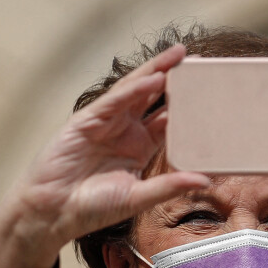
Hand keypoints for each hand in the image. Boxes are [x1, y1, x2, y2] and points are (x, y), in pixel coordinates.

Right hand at [0, 44, 208, 267]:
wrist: (56, 211)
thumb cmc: (95, 207)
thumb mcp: (139, 197)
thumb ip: (170, 186)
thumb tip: (205, 180)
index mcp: (141, 148)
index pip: (170, 122)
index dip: (189, 109)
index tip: (212, 96)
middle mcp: (127, 132)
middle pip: (156, 100)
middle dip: (175, 81)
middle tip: (199, 64)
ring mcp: (107, 124)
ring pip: (136, 92)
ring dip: (157, 73)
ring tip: (180, 56)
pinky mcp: (87, 121)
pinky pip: (114, 102)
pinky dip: (133, 90)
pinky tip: (154, 78)